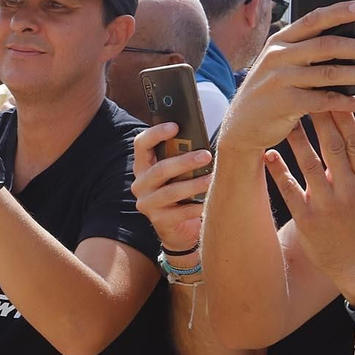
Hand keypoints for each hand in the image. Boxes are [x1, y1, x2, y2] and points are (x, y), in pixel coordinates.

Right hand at [130, 123, 212, 255]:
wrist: (179, 228)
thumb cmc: (183, 192)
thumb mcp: (179, 172)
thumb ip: (183, 155)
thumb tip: (203, 140)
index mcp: (143, 166)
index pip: (141, 144)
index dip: (156, 133)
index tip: (175, 126)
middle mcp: (141, 184)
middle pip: (159, 169)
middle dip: (184, 161)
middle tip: (206, 155)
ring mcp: (148, 204)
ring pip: (171, 192)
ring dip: (194, 184)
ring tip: (213, 178)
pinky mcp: (160, 222)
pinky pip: (181, 213)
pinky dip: (198, 206)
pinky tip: (210, 201)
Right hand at [218, 1, 354, 157]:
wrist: (241, 127)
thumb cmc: (268, 93)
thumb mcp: (277, 66)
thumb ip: (302, 52)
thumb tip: (347, 43)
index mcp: (278, 43)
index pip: (312, 20)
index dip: (338, 12)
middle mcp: (277, 57)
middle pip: (326, 46)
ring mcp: (279, 80)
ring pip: (329, 73)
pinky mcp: (285, 103)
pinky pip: (325, 100)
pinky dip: (349, 102)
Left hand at [266, 110, 354, 300]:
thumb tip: (351, 127)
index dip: (343, 115)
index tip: (332, 91)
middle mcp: (350, 190)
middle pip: (333, 146)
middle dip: (320, 118)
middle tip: (305, 92)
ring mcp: (328, 205)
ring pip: (310, 164)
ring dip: (296, 139)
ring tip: (283, 118)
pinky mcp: (308, 220)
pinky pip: (290, 190)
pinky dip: (279, 171)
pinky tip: (268, 155)